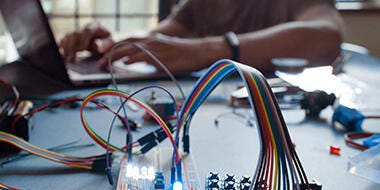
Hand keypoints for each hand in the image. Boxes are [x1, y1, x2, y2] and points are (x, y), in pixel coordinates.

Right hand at [59, 22, 112, 61]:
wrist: (107, 43)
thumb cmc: (110, 43)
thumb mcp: (112, 43)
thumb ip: (106, 44)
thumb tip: (96, 46)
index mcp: (96, 26)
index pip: (88, 30)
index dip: (84, 39)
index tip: (83, 49)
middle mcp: (85, 27)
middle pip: (76, 34)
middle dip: (73, 46)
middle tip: (72, 57)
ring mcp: (79, 31)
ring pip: (68, 36)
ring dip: (66, 48)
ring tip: (67, 58)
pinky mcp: (73, 37)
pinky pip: (65, 40)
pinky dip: (62, 47)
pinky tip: (62, 54)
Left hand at [98, 34, 228, 74]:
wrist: (199, 52)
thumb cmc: (184, 54)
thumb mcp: (164, 52)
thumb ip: (150, 57)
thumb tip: (138, 64)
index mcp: (151, 40)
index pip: (128, 42)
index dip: (114, 48)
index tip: (103, 56)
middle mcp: (151, 41)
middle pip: (125, 45)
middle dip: (109, 53)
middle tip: (99, 62)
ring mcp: (155, 48)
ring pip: (130, 50)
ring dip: (115, 57)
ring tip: (104, 64)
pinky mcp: (161, 56)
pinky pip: (143, 56)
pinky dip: (132, 59)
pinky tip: (125, 62)